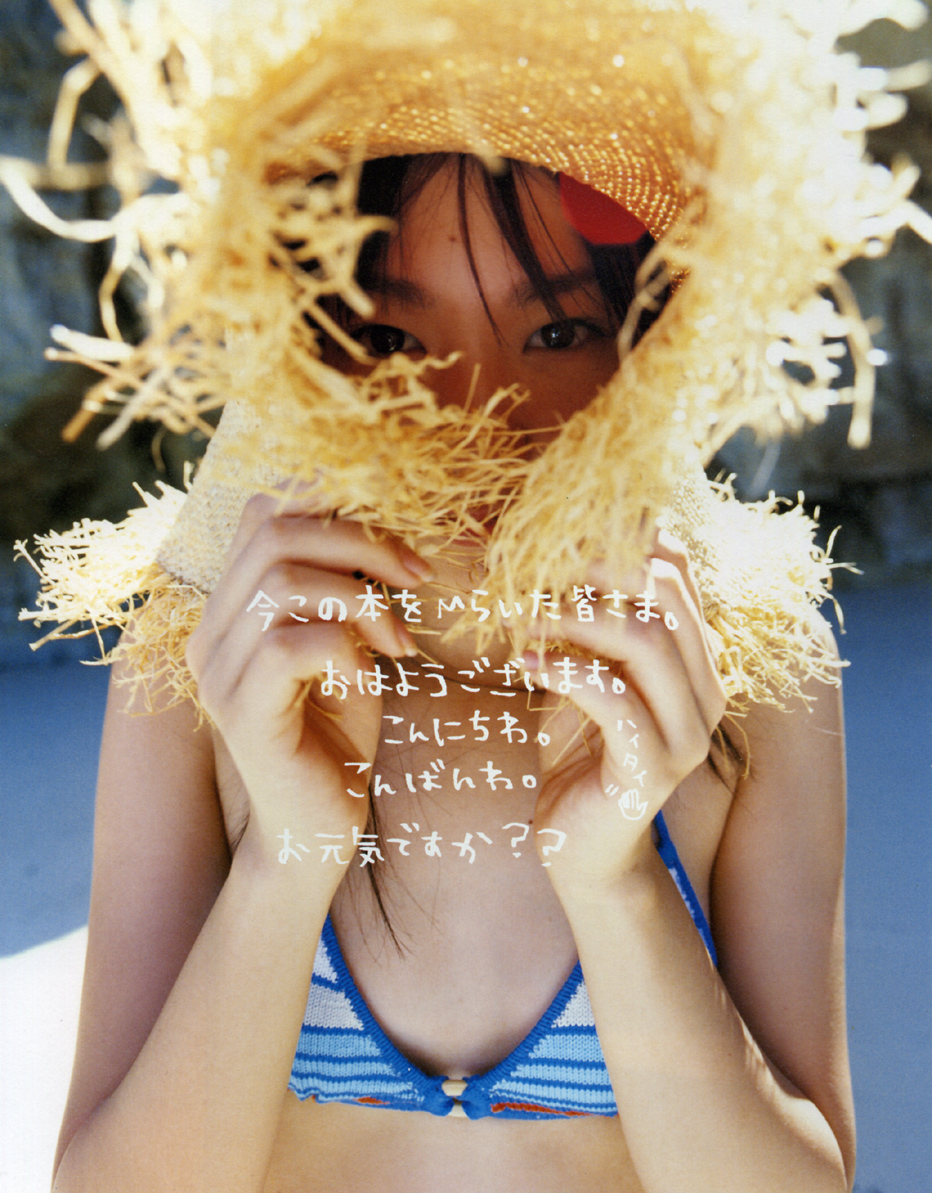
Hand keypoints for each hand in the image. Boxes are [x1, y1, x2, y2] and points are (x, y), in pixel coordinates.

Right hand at [185, 492, 431, 863]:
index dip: (333, 504)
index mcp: (231, 608)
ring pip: (282, 582)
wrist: (318, 831)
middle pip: (273, 532)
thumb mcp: (350, 646)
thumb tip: (381, 524)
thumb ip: (348, 589)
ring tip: (396, 640)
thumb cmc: (339, 736)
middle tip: (414, 576)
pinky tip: (370, 681)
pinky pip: (292, 645)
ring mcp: (218, 672)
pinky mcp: (241, 713)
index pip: (263, 512)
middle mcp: (211, 632)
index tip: (397, 544)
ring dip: (359, 599)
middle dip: (359, 540)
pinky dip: (347, 650)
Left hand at [526, 532, 727, 895]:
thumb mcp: (583, 670)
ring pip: (647, 642)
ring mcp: (687, 733)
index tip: (560, 531)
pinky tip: (528, 662)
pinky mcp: (653, 770)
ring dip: (576, 617)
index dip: (622, 541)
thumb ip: (586, 619)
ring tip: (524, 614)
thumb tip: (551, 547)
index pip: (677, 574)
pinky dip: (568, 673)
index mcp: (695, 659)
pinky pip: (617, 703)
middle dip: (597, 569)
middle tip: (535, 565)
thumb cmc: (578, 748)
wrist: (580, 843)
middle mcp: (706, 690)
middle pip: (666, 597)